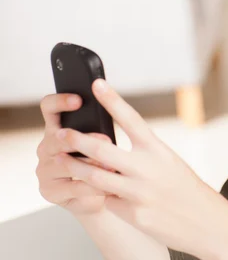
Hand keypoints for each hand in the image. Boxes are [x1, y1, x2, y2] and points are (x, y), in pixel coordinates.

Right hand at [36, 94, 115, 214]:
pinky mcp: (50, 191)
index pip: (49, 108)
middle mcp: (46, 147)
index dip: (60, 101)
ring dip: (91, 164)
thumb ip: (99, 129)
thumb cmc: (102, 162)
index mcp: (56, 129)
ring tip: (112, 165)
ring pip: (65, 163)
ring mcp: (44, 170)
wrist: (102, 194)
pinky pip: (73, 186)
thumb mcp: (101, 143)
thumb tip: (114, 111)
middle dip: (84, 138)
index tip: (79, 99)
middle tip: (107, 139)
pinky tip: (108, 185)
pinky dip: (93, 186)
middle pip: (57, 137)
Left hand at [55, 79, 227, 257]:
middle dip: (75, 140)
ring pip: (95, 177)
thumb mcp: (169, 162)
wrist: (205, 220)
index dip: (112, 100)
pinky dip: (103, 196)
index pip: (131, 118)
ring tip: (60, 161)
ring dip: (75, 168)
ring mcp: (139, 192)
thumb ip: (142, 156)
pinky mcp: (133, 214)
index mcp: (158, 149)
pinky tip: (104, 195)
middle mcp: (147, 168)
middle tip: (60, 134)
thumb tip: (108, 154)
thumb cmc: (186, 189)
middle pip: (101, 148)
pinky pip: (108, 201)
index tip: (97, 84)